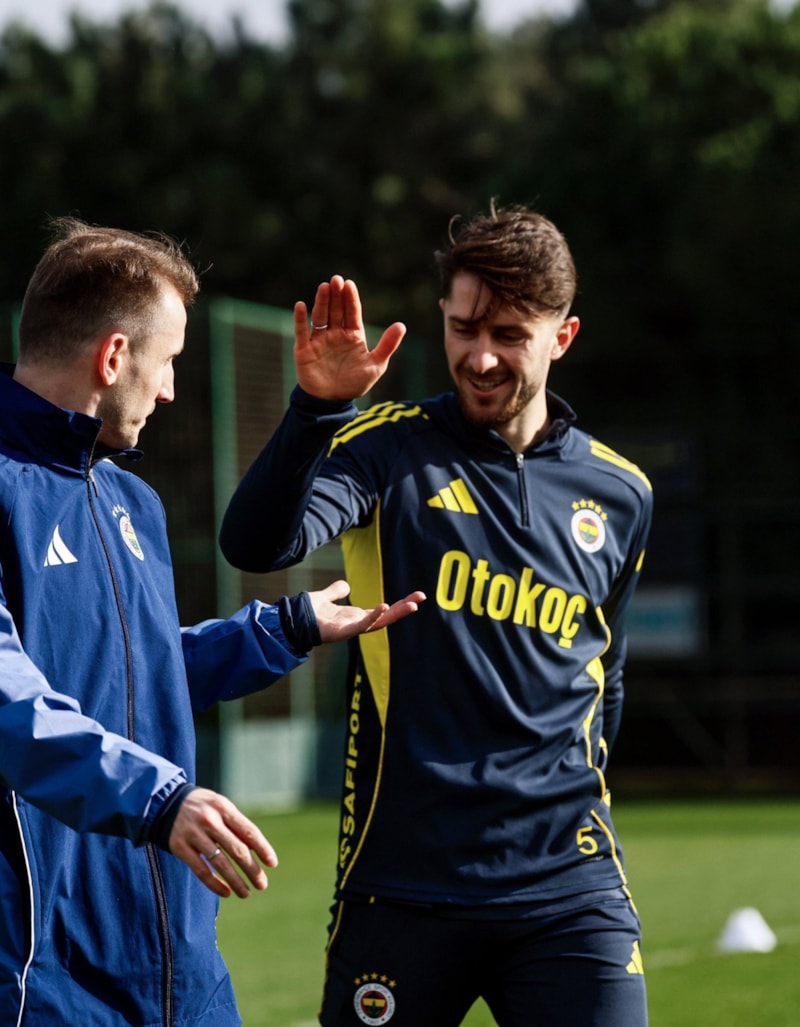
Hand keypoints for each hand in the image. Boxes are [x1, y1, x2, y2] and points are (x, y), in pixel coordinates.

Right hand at [168, 787, 277, 898]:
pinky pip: (201, 870)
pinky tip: (226, 892)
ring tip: (246, 893)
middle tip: (262, 885)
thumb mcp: (219, 806)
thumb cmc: (201, 806)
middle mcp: (210, 820)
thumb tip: (256, 850)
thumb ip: (235, 824)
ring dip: (235, 881)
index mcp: (224, 807)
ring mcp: (194, 834)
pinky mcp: (180, 847)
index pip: (249, 831)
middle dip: (252, 870)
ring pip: (220, 864)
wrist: (164, 802)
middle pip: (237, 850)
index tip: (272, 864)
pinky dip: (215, 884)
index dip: (263, 849)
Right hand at [293, 275, 405, 399]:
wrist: (332, 403)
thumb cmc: (354, 384)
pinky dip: (300, 319)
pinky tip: (301, 305)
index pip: (352, 312)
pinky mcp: (304, 349)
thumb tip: (402, 325)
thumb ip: (387, 345)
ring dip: (321, 302)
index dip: (350, 298)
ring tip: (324, 287)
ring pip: (319, 316)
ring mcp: (319, 340)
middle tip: (336, 279)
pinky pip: (301, 331)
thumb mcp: (375, 366)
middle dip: (336, 295)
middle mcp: (335, 334)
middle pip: (335, 310)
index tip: (349, 284)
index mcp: (353, 335)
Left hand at [309, 579, 425, 642]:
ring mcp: (352, 629)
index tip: (417, 595)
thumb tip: (346, 586)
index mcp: (356, 616)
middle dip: (405, 607)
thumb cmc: (307, 614)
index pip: (384, 610)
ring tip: (412, 605)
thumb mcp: (325, 598)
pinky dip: (373, 616)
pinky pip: (362, 625)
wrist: (291, 623)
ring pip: (380, 622)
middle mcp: (358, 623)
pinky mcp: (343, 632)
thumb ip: (335, 591)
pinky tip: (384, 607)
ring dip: (396, 614)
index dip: (400, 603)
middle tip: (422, 597)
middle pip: (387, 616)